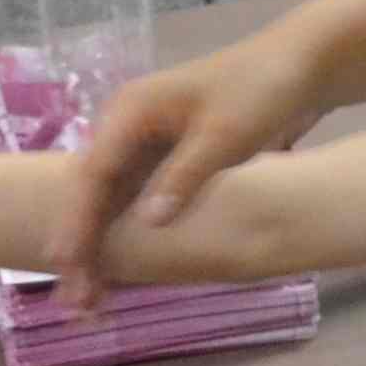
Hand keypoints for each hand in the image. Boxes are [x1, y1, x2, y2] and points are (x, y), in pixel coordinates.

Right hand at [49, 33, 321, 287]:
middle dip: (80, 244)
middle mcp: (126, 126)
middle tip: (73, 300)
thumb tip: (147, 223)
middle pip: (92, 192)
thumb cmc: (261, 91)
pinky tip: (120, 273)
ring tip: (89, 299)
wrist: (299, 65)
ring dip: (98, 247)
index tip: (65, 262)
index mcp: (131, 111)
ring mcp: (144, 143)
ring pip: (109, 203)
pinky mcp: (164, 158)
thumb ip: (185, 176)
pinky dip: (124, 236)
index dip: (77, 220)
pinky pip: (132, 202)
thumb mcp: (225, 134)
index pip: (93, 173)